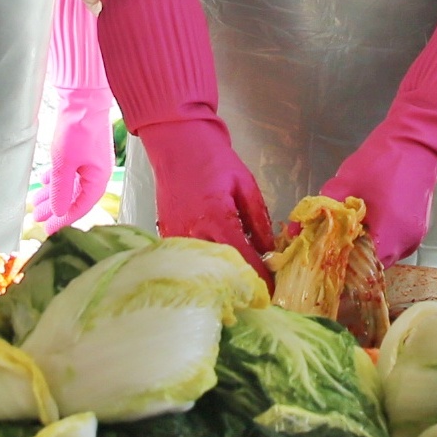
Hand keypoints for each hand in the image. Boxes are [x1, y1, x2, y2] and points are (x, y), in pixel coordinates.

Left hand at [31, 89, 114, 234]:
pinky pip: (70, 171)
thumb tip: (59, 212)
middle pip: (74, 197)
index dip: (63, 220)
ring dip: (53, 193)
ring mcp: (91, 161)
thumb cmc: (78, 130)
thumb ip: (61, 191)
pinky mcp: (83, 150)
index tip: (48, 230)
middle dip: (55, 208)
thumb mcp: (64, 165)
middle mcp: (97, 173)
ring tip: (36, 202)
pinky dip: (57, 178)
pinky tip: (44, 181)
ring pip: (70, 184)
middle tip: (37, 218)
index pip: (81, 207)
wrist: (83, 98)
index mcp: (98, 179)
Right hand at [140, 117, 273, 279]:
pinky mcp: (166, 233)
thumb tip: (270, 251)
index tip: (271, 294)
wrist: (178, 142)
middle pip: (221, 272)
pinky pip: (187, 258)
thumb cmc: (214, 159)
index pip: (243, 260)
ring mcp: (176, 235)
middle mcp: (194, 231)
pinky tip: (214, 267)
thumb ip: (259, 219)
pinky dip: (202, 265)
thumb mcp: (246, 184)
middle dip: (240, 285)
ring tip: (236, 284)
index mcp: (218, 217)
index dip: (260, 280)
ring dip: (220, 278)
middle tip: (255, 294)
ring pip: (202, 269)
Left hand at [321, 128, 436, 267]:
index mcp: (390, 237)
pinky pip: (396, 241)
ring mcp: (416, 237)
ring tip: (352, 224)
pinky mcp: (420, 227)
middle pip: (373, 263)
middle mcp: (406, 244)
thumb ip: (322, 209)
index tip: (325, 252)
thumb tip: (295, 230)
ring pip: (385, 253)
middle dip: (352, 253)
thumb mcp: (344, 183)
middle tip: (334, 236)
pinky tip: (371, 217)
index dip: (341, 263)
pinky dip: (381, 235)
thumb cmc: (380, 162)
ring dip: (367, 244)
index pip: (361, 268)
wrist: (416, 141)